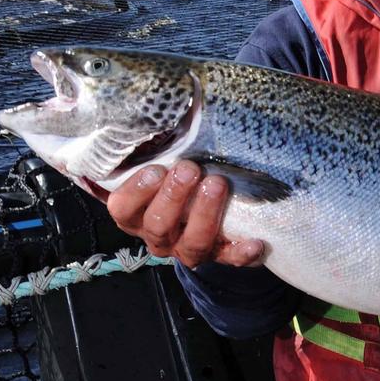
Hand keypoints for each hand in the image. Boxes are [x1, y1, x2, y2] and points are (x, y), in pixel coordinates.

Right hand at [107, 160, 263, 268]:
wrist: (204, 216)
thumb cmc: (175, 184)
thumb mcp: (158, 168)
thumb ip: (146, 153)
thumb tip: (138, 121)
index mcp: (136, 217)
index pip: (124, 210)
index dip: (137, 192)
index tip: (156, 169)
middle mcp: (160, 238)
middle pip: (159, 226)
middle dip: (174, 197)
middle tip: (189, 170)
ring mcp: (189, 249)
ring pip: (193, 244)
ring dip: (205, 215)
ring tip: (216, 185)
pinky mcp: (220, 256)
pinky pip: (230, 259)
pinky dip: (242, 253)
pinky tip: (255, 242)